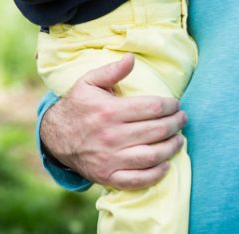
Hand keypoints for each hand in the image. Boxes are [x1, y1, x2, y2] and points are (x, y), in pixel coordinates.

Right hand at [40, 55, 186, 189]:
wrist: (55, 137)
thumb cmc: (78, 106)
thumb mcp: (89, 82)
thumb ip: (112, 70)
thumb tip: (132, 58)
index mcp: (110, 111)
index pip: (152, 108)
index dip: (170, 106)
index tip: (176, 104)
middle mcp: (111, 136)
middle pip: (156, 131)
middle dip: (176, 124)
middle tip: (183, 119)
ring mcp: (110, 159)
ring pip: (152, 156)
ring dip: (172, 148)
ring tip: (179, 139)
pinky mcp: (108, 176)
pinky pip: (138, 180)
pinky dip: (156, 174)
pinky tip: (165, 164)